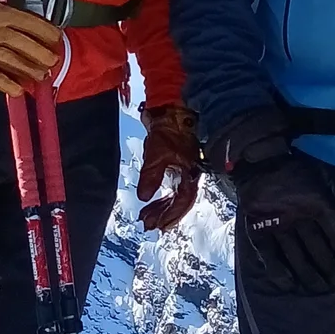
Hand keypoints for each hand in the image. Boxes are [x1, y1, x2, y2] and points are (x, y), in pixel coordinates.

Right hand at [0, 0, 62, 91]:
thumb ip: (10, 15)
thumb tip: (29, 26)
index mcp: (3, 14)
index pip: (33, 24)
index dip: (48, 33)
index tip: (57, 38)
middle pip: (28, 46)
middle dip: (44, 55)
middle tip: (53, 61)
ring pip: (14, 62)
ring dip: (31, 71)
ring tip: (42, 77)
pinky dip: (7, 85)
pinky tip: (19, 92)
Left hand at [137, 102, 200, 232]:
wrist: (172, 108)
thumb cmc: (167, 129)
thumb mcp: (156, 154)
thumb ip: (151, 177)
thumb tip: (144, 197)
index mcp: (190, 172)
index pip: (182, 201)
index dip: (170, 214)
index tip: (156, 225)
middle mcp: (190, 173)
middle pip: (180, 201)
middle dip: (164, 213)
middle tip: (149, 224)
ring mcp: (185, 168)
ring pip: (176, 194)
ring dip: (163, 206)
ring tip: (147, 216)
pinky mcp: (178, 163)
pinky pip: (173, 185)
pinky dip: (163, 195)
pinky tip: (153, 200)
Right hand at [216, 136, 334, 295]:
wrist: (258, 160)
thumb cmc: (296, 170)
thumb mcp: (323, 179)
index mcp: (317, 202)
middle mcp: (298, 216)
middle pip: (318, 249)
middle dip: (330, 268)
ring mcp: (276, 224)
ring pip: (296, 256)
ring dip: (309, 274)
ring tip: (319, 287)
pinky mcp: (257, 229)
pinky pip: (269, 256)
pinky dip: (279, 272)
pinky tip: (289, 284)